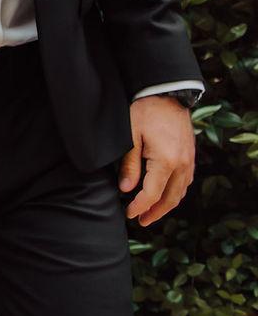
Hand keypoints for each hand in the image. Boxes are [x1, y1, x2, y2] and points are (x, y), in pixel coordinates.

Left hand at [119, 95, 196, 225]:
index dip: (139, 207)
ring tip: (151, 212)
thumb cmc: (144, 112)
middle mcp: (182, 165)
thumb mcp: (130, 137)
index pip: (152, 194)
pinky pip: (185, 182)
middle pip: (170, 198)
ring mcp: (189, 161)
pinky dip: (175, 193)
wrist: (166, 94)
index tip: (128, 214)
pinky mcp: (190, 156)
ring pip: (180, 192)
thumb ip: (129, 165)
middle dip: (155, 212)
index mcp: (166, 162)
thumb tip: (126, 190)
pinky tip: (164, 195)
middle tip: (141, 221)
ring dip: (166, 205)